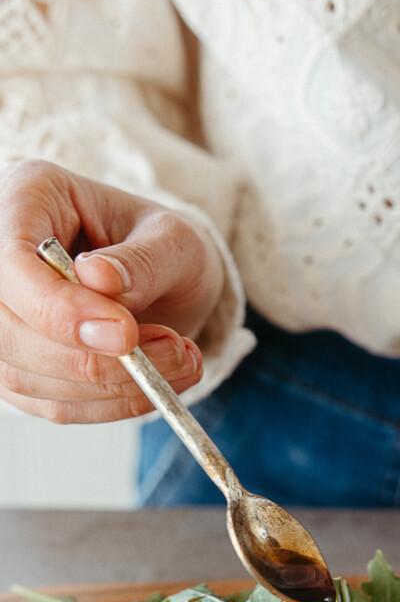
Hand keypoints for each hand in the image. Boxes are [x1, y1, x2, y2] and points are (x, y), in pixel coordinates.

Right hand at [0, 159, 225, 421]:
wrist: (165, 277)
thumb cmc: (164, 246)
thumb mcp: (174, 239)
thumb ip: (142, 261)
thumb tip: (98, 280)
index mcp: (27, 198)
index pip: (10, 263)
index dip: (58, 308)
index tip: (125, 333)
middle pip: (7, 329)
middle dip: (92, 359)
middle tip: (174, 352)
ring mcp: (1, 316)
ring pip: (24, 375)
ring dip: (110, 387)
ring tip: (179, 363)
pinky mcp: (17, 365)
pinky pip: (49, 402)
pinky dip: (108, 404)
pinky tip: (154, 384)